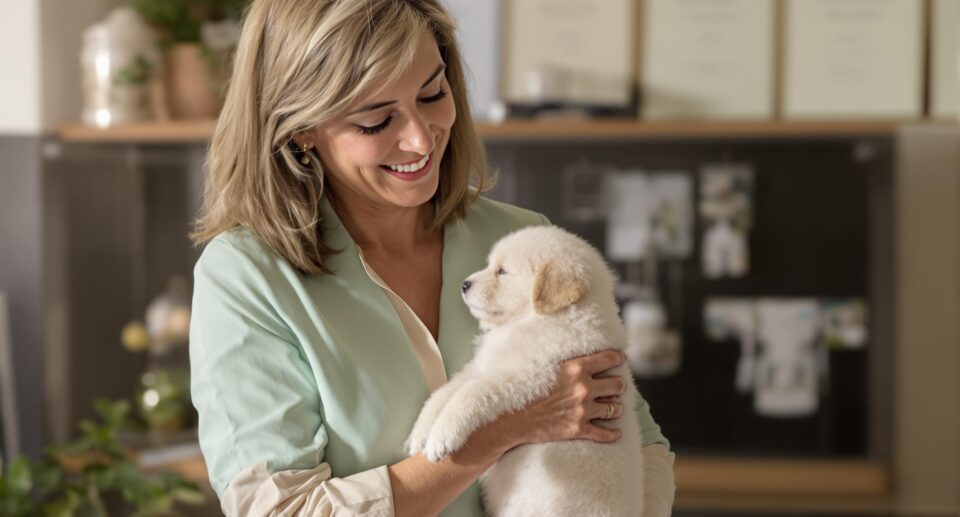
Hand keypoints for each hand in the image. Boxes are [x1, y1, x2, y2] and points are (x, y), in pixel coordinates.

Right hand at [487, 349, 627, 450]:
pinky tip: (615, 433)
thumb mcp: (543, 364)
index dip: (619, 358)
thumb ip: (562, 358)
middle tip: (615, 386)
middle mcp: (584, 388)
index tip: (621, 359)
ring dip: (615, 407)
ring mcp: (582, 410)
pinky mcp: (578, 429)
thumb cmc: (522, 386)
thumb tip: (569, 346)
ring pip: (615, 408)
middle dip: (617, 385)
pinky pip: (605, 434)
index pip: (610, 359)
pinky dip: (612, 434)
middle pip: (618, 385)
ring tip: (612, 407)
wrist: (510, 417)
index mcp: (576, 368)